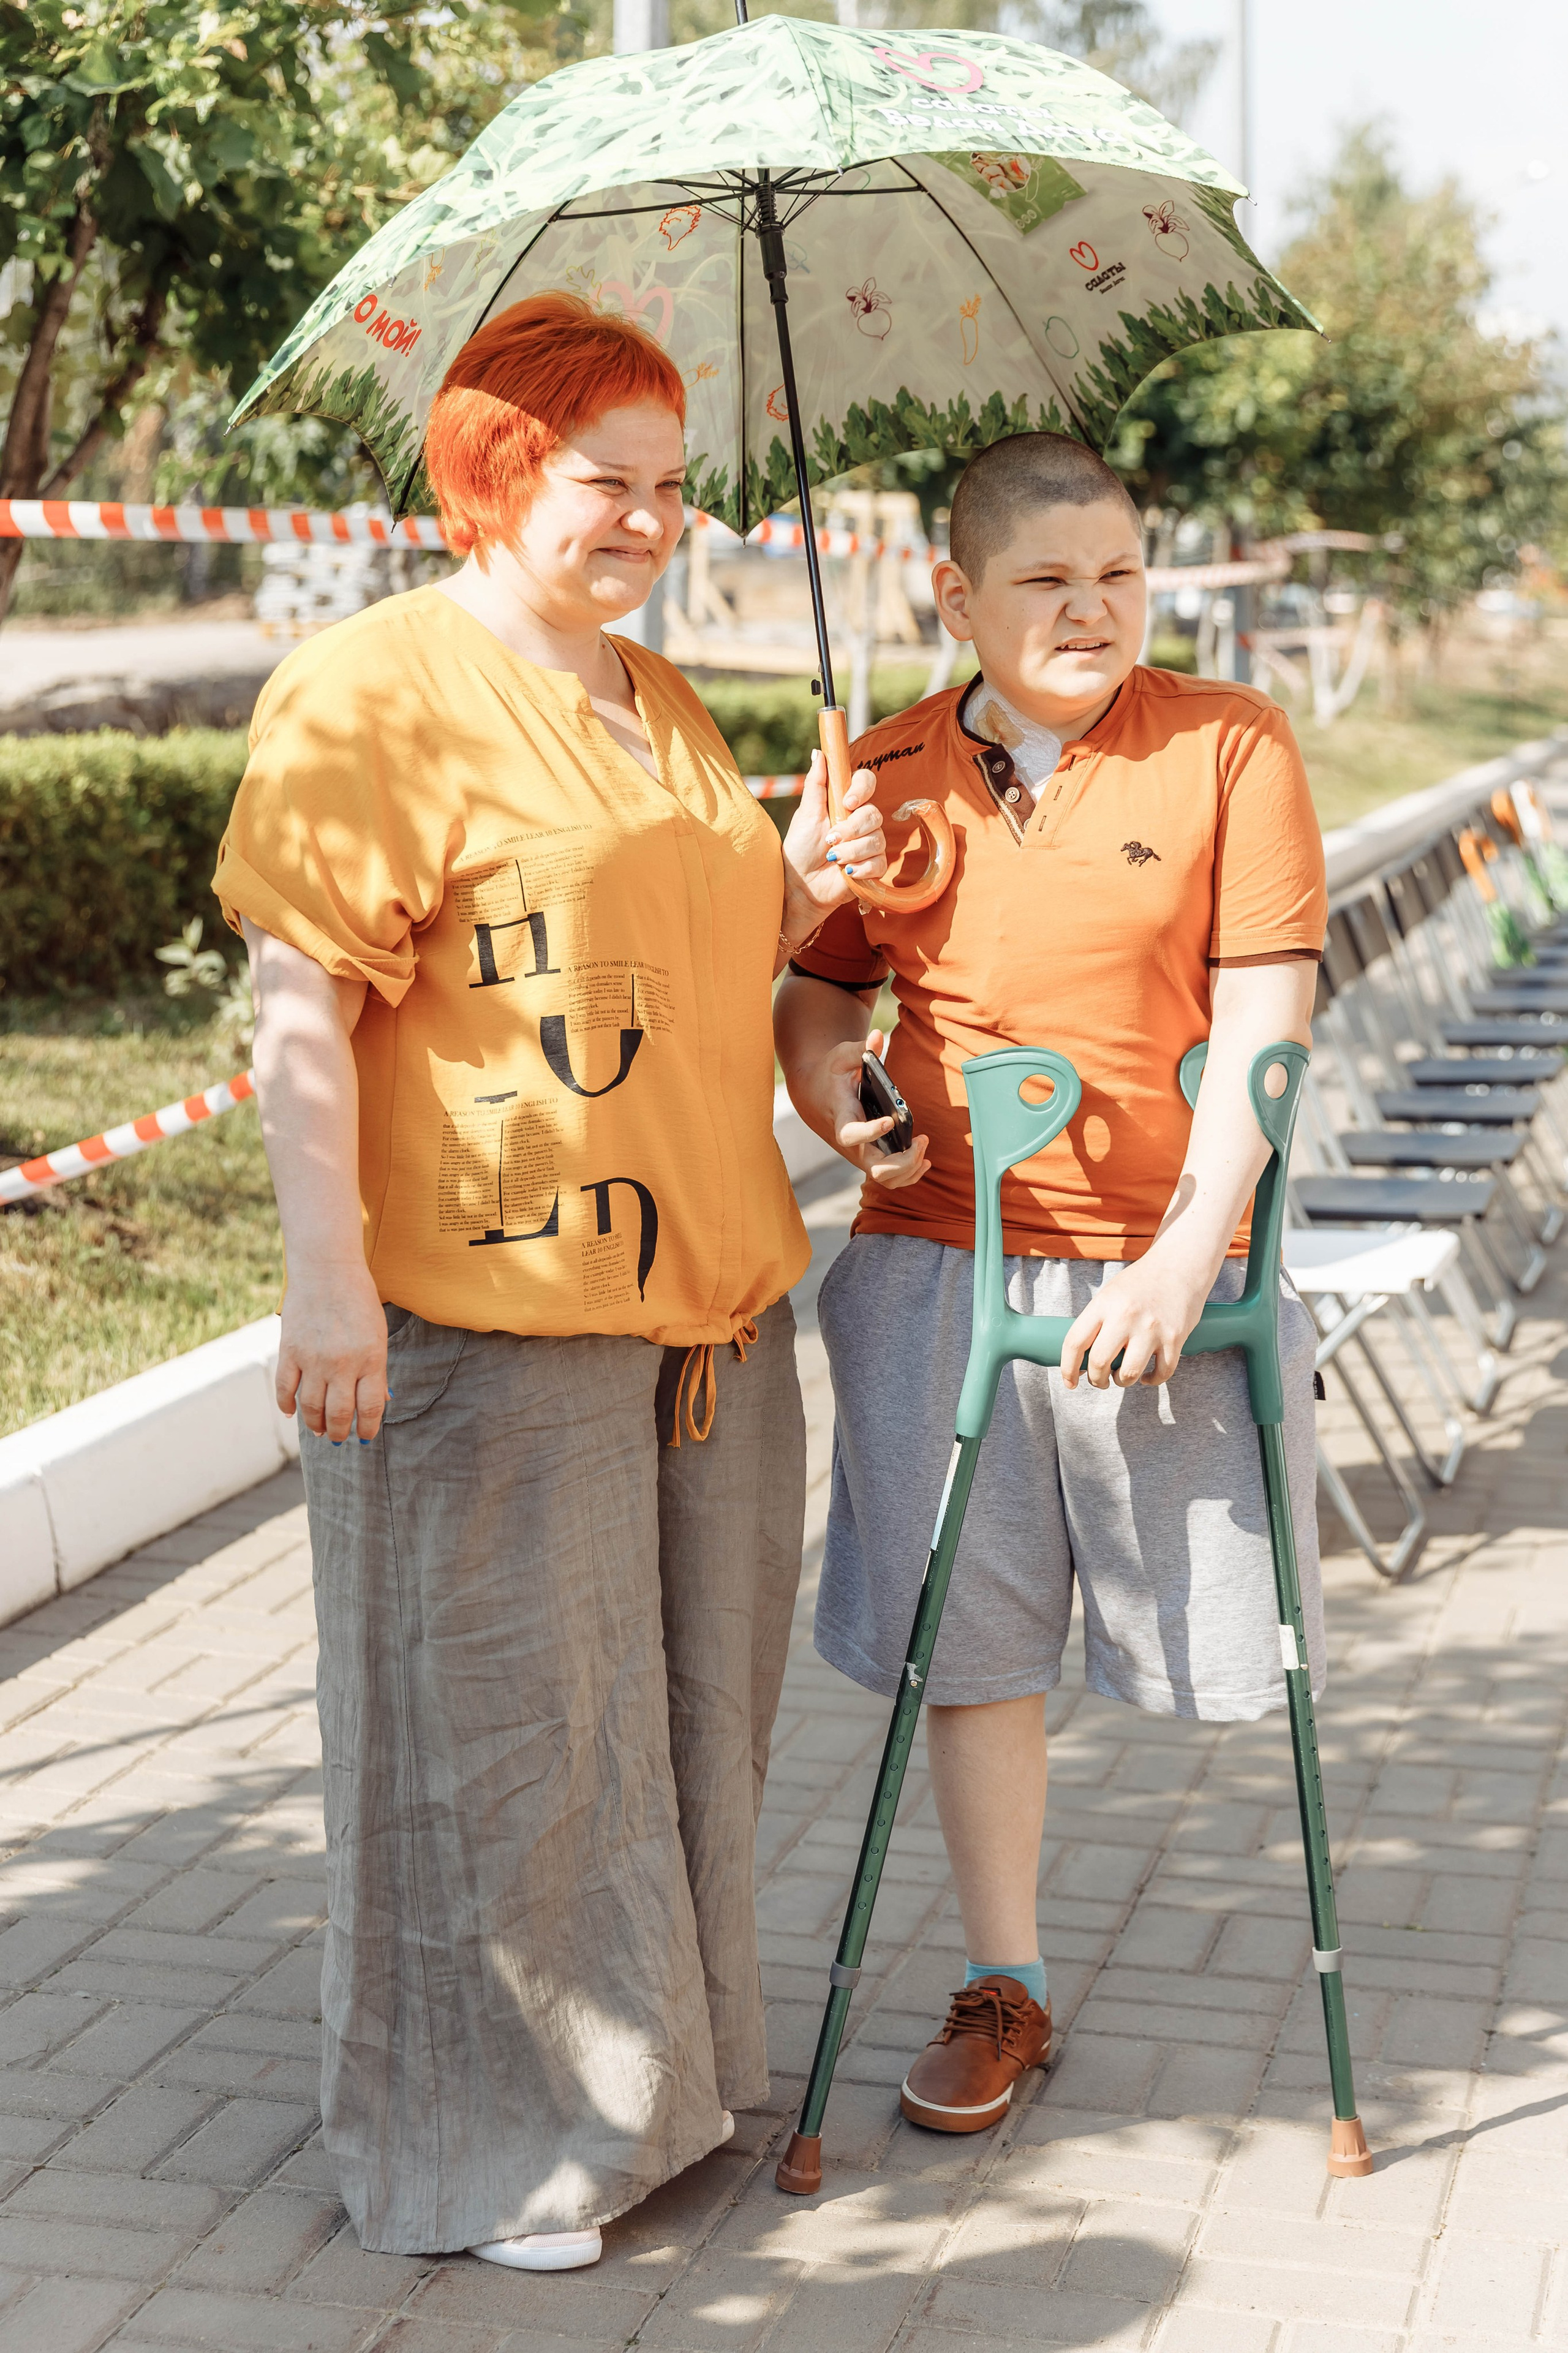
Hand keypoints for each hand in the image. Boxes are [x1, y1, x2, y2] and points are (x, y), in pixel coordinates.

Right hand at [276, 1260, 389, 1442]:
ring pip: (311, 1407)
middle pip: (339, 1414)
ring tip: (319, 1430)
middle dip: (340, 1432)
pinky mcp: (289, 1351)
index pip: (370, 1408)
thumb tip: (379, 1403)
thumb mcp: (377, 1335)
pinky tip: (292, 1412)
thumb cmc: (358, 1301)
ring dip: (315, 1424)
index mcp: (371, 1359)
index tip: (366, 1437)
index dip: (368, 1428)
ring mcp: (313, 1359)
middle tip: (339, 1437)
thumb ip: (376, 1370)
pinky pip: (285, 1389)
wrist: (327, 1269)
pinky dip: (287, 1405)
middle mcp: (342, 1364)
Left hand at [779, 752, 887, 946]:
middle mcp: (860, 822)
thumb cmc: (800, 850)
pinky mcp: (873, 868)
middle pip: (874, 813)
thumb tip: (819, 752)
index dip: (862, 788)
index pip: (866, 782)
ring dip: (851, 850)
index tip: (848, 802)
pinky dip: (861, 867)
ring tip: (833, 858)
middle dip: (851, 828)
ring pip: (876, 839)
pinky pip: (879, 862)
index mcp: (845, 804)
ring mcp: (869, 844)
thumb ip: (816, 784)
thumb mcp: (806, 814)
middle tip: (831, 840)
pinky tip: (847, 872)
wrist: (799, 887)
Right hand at [819, 1028, 929, 1188]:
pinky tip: (923, 1160)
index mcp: (841, 1119)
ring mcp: (860, 1155)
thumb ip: (860, 1049)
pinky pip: (889, 1179)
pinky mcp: (869, 1158)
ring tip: (923, 1146)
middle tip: (921, 1140)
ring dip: (909, 1170)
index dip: (872, 1132)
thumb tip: (877, 1036)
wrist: (813, 1095)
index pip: (853, 1135)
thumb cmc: (830, 1074)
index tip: (890, 1121)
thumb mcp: (840, 1056)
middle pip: (877, 1169)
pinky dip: (909, 1174)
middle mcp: (851, 1145)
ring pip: (885, 1180)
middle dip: (904, 1160)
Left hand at [1059, 1245, 1214, 1390]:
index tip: (1070, 1382)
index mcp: (1103, 1304)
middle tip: (1100, 1380)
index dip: (1068, 1369)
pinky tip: (1147, 1376)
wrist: (1180, 1264)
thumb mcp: (1109, 1294)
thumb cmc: (1141, 1282)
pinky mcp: (1175, 1338)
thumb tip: (1081, 1358)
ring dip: (1122, 1381)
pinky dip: (1152, 1380)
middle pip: (1099, 1363)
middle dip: (1096, 1379)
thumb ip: (1096, 1322)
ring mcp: (1152, 1328)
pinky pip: (1161, 1373)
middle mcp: (1125, 1316)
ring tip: (1121, 1376)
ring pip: (1129, 1374)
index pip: (1075, 1342)